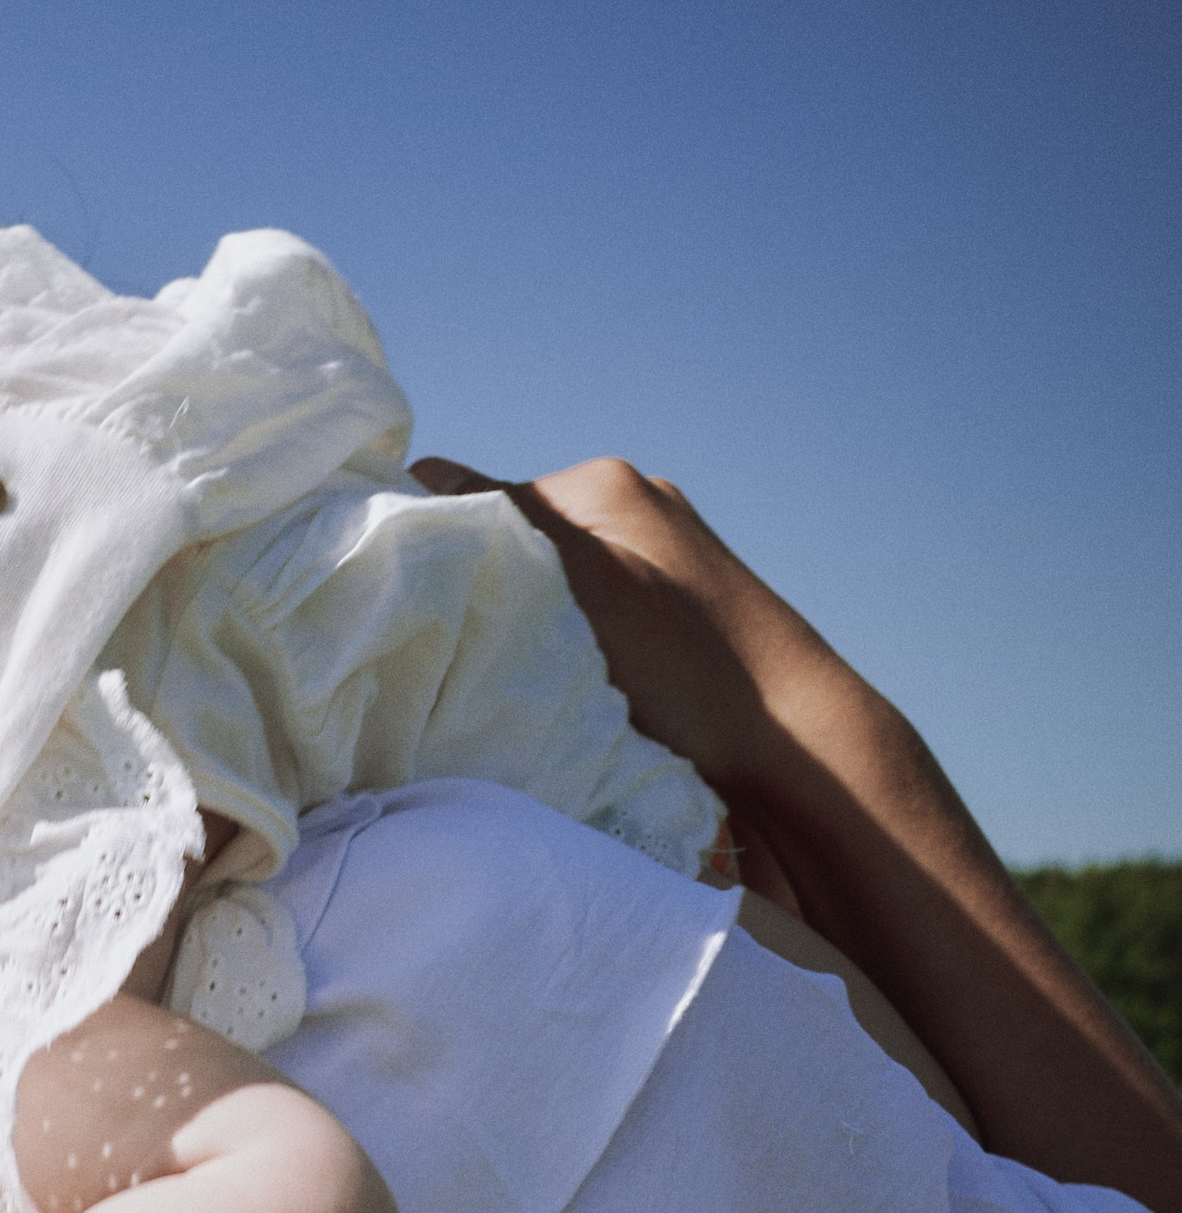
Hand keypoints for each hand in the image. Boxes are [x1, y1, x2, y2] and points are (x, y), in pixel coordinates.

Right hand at [410, 453, 852, 905]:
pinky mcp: (673, 615)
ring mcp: (657, 561)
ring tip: (527, 683)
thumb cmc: (688, 665)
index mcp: (604, 484)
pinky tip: (574, 690)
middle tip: (476, 661)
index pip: (484, 503)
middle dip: (489, 599)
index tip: (425, 618)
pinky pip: (589, 622)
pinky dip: (566, 653)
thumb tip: (421, 469)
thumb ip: (505, 523)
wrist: (792, 743)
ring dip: (528, 634)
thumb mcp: (582, 585)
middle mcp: (634, 508)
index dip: (448, 558)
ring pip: (551, 591)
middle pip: (517, 549)